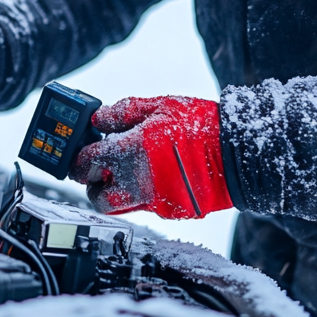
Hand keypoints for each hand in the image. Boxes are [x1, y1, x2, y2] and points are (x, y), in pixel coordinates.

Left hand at [69, 96, 232, 218]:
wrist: (238, 154)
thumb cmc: (202, 125)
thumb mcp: (161, 105)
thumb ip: (125, 111)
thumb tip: (100, 117)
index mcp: (132, 150)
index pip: (87, 161)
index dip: (78, 157)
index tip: (79, 153)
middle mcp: (139, 179)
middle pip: (97, 195)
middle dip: (91, 183)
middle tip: (96, 168)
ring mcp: (155, 199)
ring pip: (119, 207)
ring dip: (113, 193)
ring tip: (121, 175)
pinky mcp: (171, 211)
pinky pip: (144, 207)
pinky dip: (140, 195)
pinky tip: (149, 177)